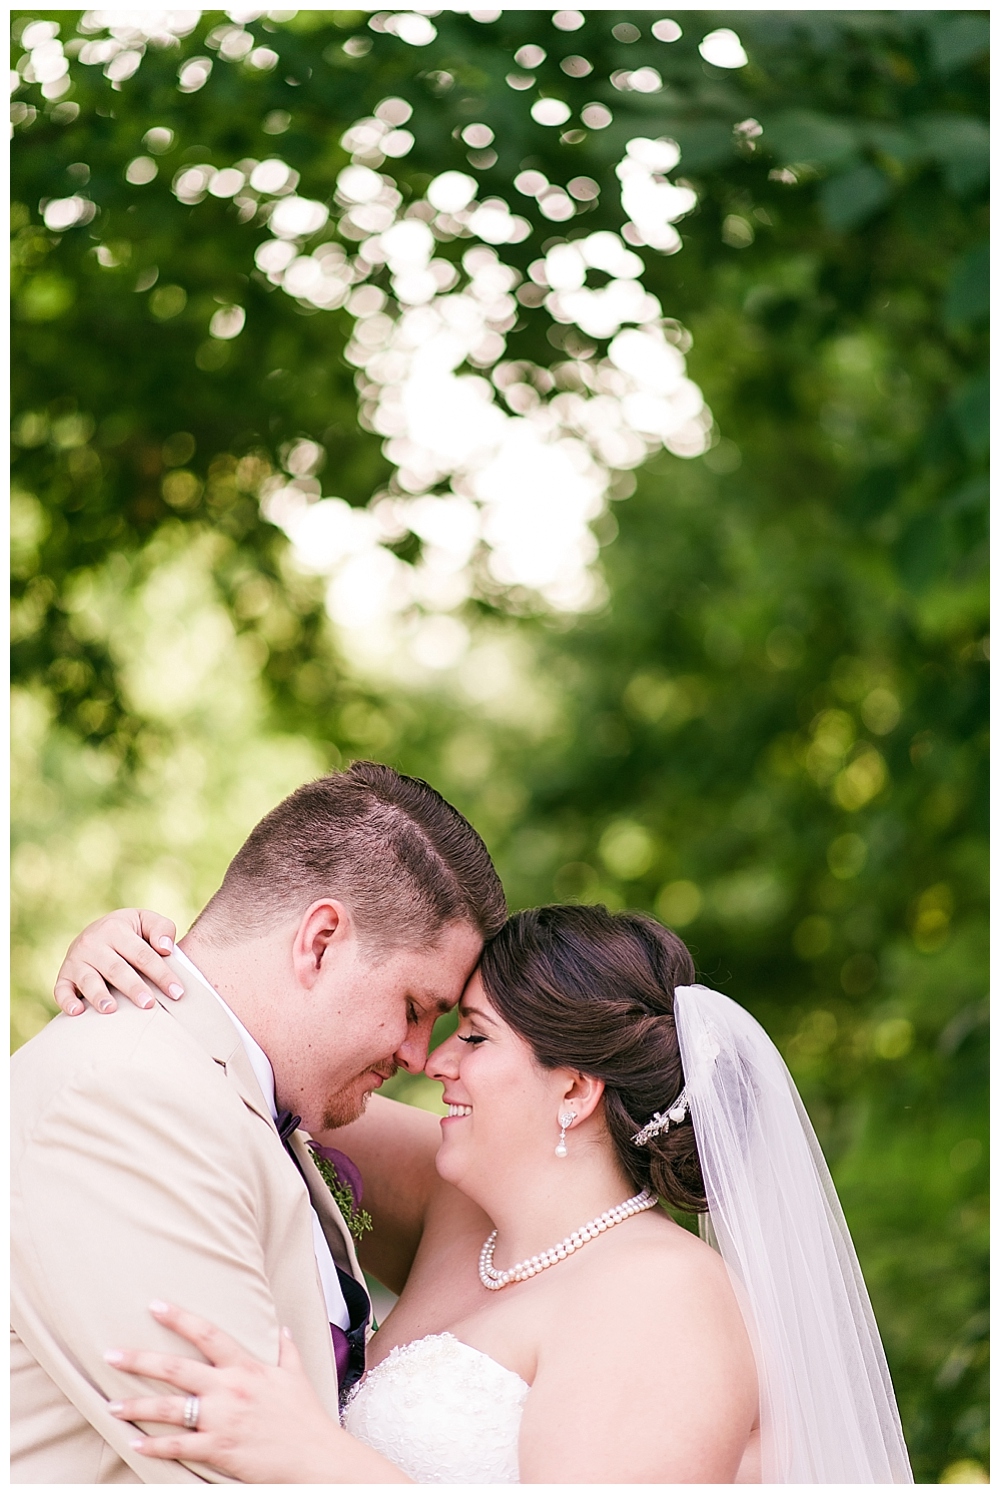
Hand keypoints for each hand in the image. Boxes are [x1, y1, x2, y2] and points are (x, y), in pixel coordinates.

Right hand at [54, 909, 180, 1015]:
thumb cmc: (130, 932)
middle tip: (149, 1004)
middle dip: (133, 987)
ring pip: (89, 980)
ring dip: (99, 995)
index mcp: (116, 929)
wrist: (96, 931)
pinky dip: (67, 1001)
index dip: (161, 974)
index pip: (142, 954)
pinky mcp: (64, 976)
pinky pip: (61, 990)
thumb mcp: (145, 921)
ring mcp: (76, 960)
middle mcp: (93, 944)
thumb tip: (166, 948)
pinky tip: (78, 1012)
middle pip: (116, 969)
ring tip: (111, 1010)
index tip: (177, 992)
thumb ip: (162, 929)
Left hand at [106, 1301, 345, 1482]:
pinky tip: (135, 1443)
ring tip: (111, 1405)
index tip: (154, 1306)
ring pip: (170, 1408)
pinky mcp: (219, 1449)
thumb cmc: (306, 1416)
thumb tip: (283, 1328)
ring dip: (137, 1405)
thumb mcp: (297, 1376)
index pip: (207, 1334)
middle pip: (176, 1368)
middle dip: (140, 1360)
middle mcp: (229, 1388)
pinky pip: (179, 1446)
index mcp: (246, 1367)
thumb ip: (287, 1349)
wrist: (316, 1456)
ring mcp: (222, 1419)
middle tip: (111, 1354)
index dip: (179, 1318)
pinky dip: (155, 1445)